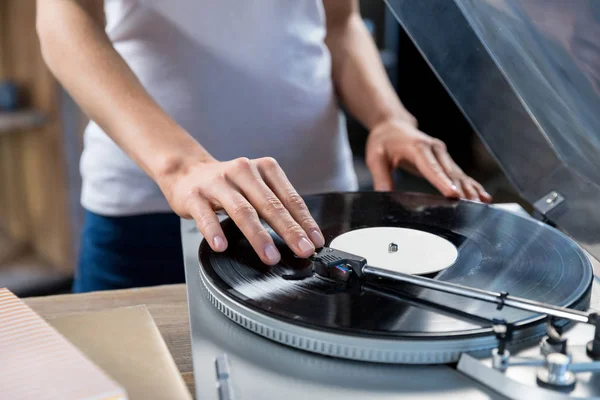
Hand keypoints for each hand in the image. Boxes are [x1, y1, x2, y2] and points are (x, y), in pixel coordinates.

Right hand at [160, 156, 324, 264]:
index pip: (289, 197)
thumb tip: (303, 236)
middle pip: (270, 204)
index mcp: (263, 168)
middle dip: (289, 230)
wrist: (186, 172)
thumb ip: (277, 204)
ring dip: (259, 236)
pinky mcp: (195, 195)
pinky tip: (222, 246)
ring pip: (242, 211)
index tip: (315, 241)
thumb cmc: (228, 185)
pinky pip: (206, 215)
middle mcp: (243, 171)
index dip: (304, 221)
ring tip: (270, 256)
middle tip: (303, 250)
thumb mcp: (256, 186)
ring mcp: (218, 183)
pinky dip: (214, 231)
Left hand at [366, 119, 491, 202]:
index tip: (454, 195)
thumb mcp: (375, 158)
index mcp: (418, 148)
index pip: (432, 168)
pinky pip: (459, 174)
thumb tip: (384, 195)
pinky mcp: (445, 159)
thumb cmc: (384, 141)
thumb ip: (381, 177)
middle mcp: (434, 149)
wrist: (393, 125)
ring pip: (459, 174)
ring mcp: (442, 153)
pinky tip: (482, 196)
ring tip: (482, 203)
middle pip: (450, 173)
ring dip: (471, 189)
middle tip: (472, 206)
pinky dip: (471, 184)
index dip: (443, 182)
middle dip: (462, 190)